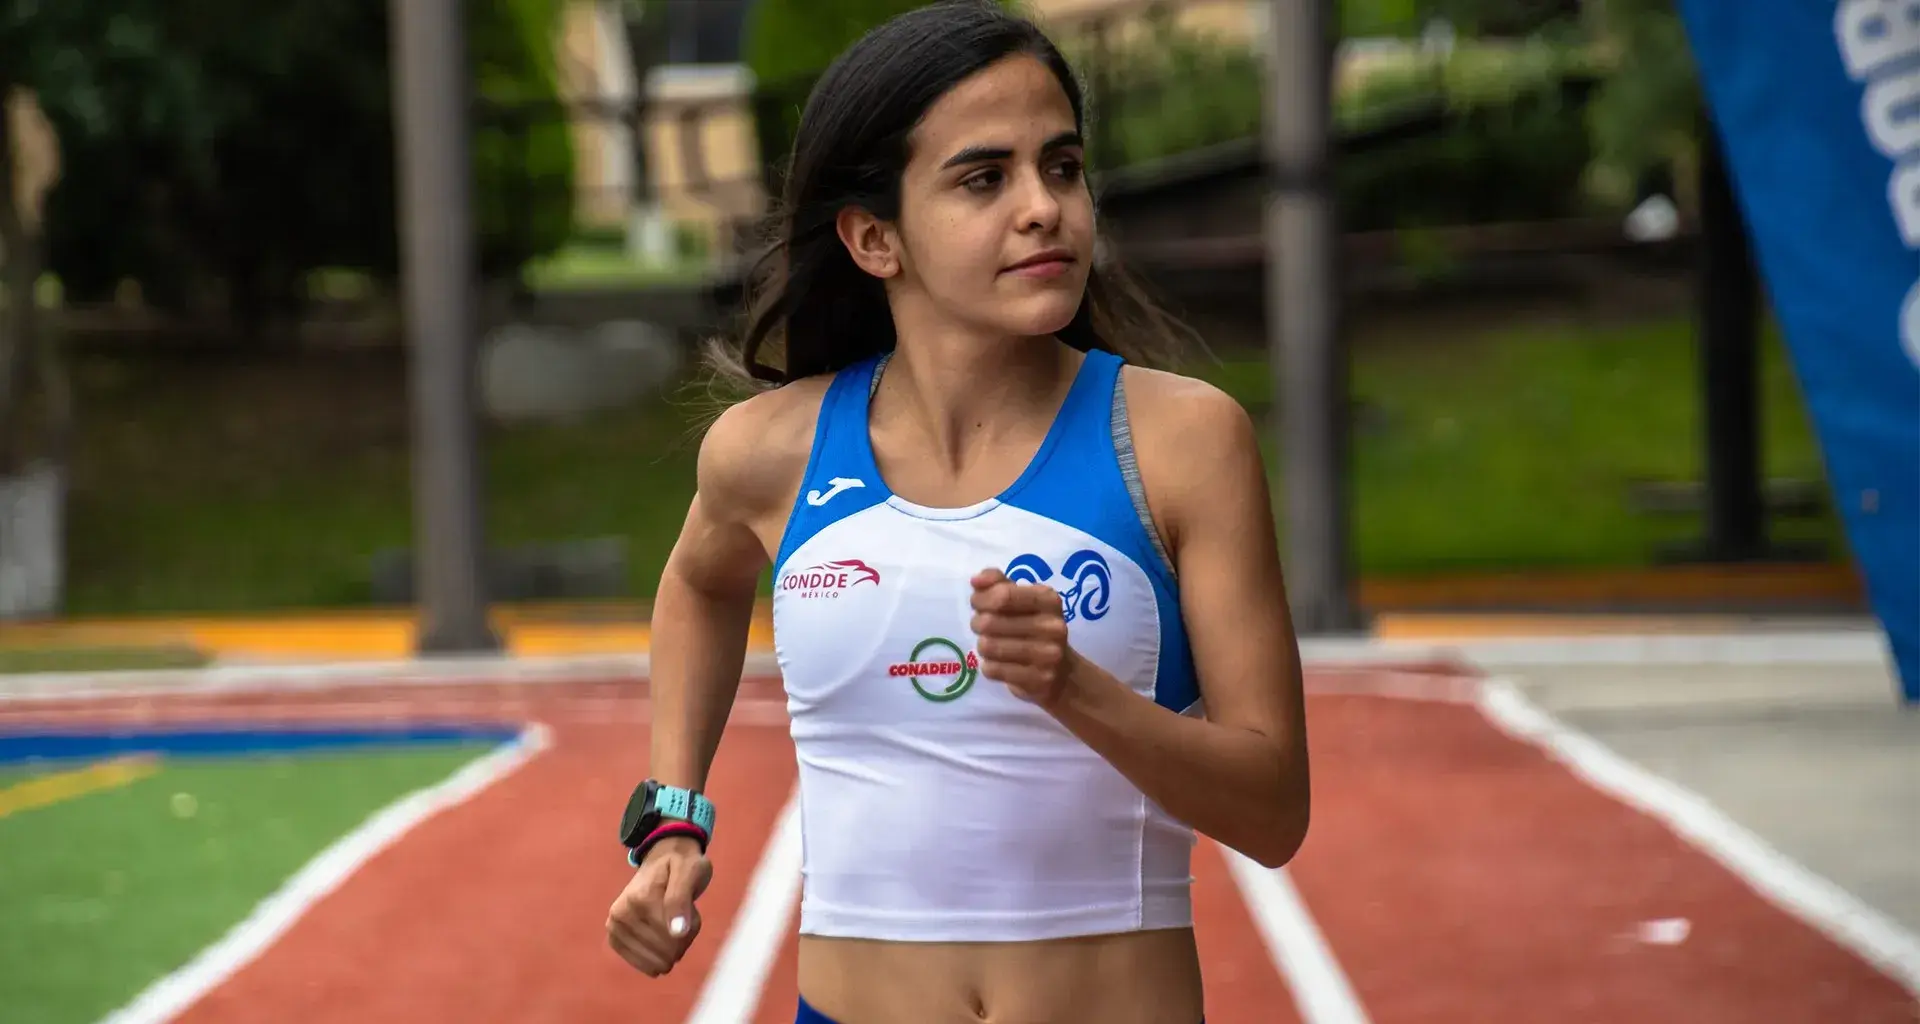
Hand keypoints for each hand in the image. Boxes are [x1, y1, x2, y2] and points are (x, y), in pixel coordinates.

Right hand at [606, 836, 710, 976]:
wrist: (662, 857)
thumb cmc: (681, 865)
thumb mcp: (690, 872)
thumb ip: (681, 900)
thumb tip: (677, 933)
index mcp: (641, 898)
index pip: (674, 937)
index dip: (691, 928)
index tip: (690, 908)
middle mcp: (622, 913)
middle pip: (665, 951)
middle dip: (681, 938)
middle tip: (681, 913)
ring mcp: (614, 925)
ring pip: (656, 960)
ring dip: (672, 946)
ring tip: (670, 921)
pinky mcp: (613, 936)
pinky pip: (641, 963)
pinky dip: (657, 954)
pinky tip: (660, 937)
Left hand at [969, 568, 1078, 707]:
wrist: (1062, 673)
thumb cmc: (1035, 628)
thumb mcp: (1023, 600)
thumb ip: (999, 583)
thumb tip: (976, 580)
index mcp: (1049, 600)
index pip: (1003, 595)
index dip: (980, 599)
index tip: (976, 603)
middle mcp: (1052, 626)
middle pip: (990, 621)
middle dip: (977, 623)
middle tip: (981, 626)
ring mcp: (1048, 655)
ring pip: (989, 646)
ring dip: (982, 646)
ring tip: (991, 645)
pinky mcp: (1038, 680)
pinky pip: (993, 670)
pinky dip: (989, 666)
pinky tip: (999, 663)